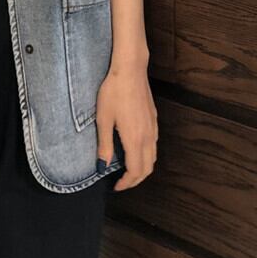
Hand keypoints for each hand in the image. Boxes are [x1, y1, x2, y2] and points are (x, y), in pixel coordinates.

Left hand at [95, 62, 157, 190]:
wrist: (130, 71)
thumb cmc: (112, 93)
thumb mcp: (103, 119)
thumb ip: (104, 145)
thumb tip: (102, 166)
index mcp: (135, 139)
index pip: (136, 171)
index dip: (127, 183)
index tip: (115, 186)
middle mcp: (148, 137)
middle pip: (148, 168)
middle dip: (136, 180)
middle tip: (121, 182)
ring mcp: (153, 128)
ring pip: (153, 157)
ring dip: (142, 168)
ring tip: (127, 170)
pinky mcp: (154, 119)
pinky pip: (154, 145)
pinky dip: (146, 155)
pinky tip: (134, 150)